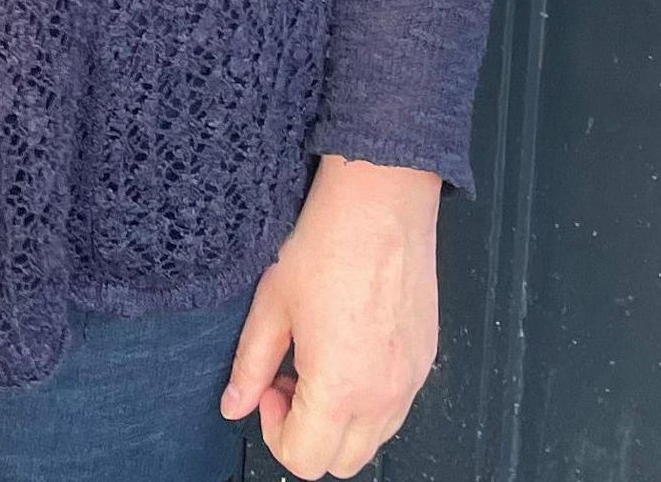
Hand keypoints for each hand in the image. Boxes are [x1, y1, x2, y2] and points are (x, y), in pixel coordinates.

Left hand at [219, 156, 442, 477]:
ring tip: (318, 365)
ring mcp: (411, 380)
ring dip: (340, 420)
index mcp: (340, 388)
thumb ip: (251, 366)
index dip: (274, 431)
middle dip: (308, 435)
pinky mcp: (426, 360)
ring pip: (373, 439)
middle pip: (342, 462)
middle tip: (289, 382)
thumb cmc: (328, 245)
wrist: (381, 205)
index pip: (304, 459)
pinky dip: (369, 400)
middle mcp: (383, 394)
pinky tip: (348, 352)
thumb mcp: (272, 306)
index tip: (269, 389)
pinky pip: (397, 408)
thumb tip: (234, 404)